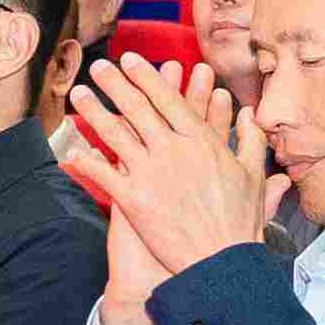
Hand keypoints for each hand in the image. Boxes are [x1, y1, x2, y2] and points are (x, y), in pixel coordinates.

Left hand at [59, 54, 274, 295]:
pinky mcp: (134, 199)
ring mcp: (151, 173)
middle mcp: (173, 150)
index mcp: (202, 141)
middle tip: (98, 67)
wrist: (220, 263)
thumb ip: (251, 139)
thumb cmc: (239, 222)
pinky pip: (103, 175)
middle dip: (114, 84)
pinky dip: (85, 161)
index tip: (131, 61)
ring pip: (115, 134)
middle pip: (137, 108)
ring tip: (78, 96)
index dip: (147, 77)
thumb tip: (249, 114)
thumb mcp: (253, 175)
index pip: (168, 99)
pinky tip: (71, 151)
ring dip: (93, 112)